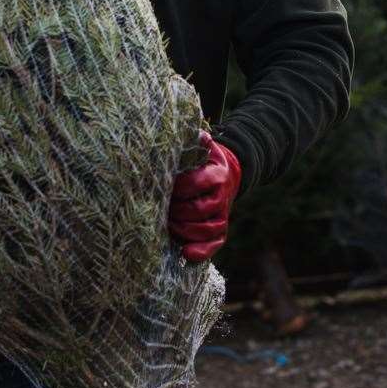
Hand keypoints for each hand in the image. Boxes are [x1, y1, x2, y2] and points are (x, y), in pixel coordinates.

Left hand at [168, 131, 240, 262]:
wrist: (226, 173)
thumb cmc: (203, 160)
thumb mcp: (201, 147)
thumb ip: (195, 142)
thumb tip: (196, 133)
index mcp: (217, 174)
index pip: (196, 183)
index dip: (178, 187)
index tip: (163, 184)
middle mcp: (222, 196)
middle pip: (198, 210)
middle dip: (176, 210)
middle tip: (160, 207)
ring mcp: (222, 214)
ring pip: (206, 229)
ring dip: (184, 230)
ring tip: (168, 224)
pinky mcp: (221, 229)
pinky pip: (215, 244)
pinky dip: (201, 252)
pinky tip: (186, 253)